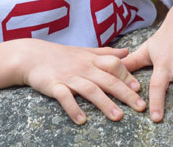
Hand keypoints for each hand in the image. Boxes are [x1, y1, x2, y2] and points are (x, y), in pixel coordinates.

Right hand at [18, 41, 145, 123]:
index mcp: (92, 59)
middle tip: (139, 106)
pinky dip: (74, 108)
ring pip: (90, 89)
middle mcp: (83, 67)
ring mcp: (69, 77)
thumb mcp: (86, 51)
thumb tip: (127, 52)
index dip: (127, 76)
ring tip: (118, 117)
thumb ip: (107, 53)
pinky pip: (65, 97)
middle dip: (125, 93)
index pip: (115, 65)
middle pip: (108, 80)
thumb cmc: (62, 55)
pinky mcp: (54, 85)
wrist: (32, 55)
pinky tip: (82, 120)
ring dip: (105, 103)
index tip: (139, 89)